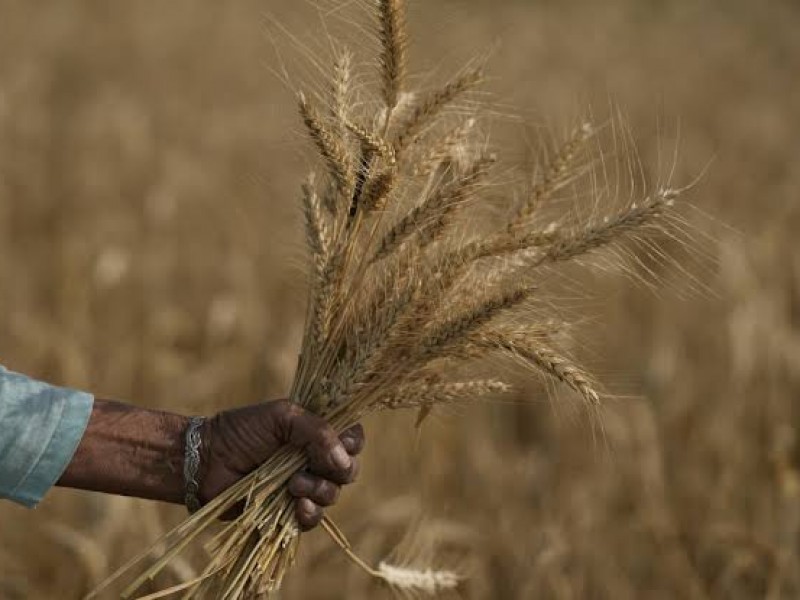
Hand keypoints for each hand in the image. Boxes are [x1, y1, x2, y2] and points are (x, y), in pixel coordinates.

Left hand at [199, 399, 363, 529]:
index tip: (341, 444)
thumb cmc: (243, 430)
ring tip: (293, 484)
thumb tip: (345, 461)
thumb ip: (318, 431)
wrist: (207, 459)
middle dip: (337, 471)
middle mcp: (315, 459)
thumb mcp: (284, 417)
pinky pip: (313, 518)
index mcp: (316, 432)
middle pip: (349, 469)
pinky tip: (296, 506)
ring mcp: (303, 485)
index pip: (353, 438)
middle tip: (312, 466)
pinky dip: (310, 513)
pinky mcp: (289, 511)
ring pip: (333, 494)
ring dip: (319, 490)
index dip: (353, 443)